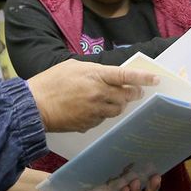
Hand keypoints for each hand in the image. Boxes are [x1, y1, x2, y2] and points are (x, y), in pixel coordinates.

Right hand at [27, 59, 158, 132]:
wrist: (34, 105)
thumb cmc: (51, 82)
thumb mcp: (73, 66)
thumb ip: (94, 71)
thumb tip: (108, 76)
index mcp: (96, 76)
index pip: (126, 77)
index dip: (143, 79)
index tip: (155, 80)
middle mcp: (99, 94)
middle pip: (126, 96)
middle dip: (132, 94)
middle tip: (134, 92)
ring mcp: (95, 111)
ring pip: (117, 110)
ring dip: (118, 104)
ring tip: (108, 99)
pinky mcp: (89, 124)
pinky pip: (103, 119)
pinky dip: (102, 114)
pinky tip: (90, 109)